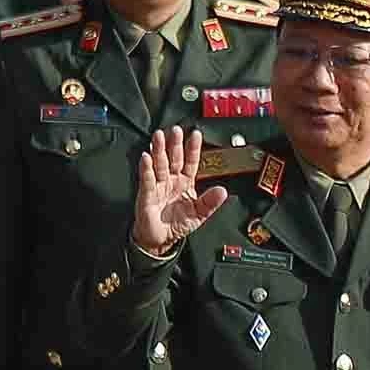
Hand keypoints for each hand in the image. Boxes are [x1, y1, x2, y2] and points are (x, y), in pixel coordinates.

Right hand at [131, 125, 219, 255]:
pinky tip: (146, 157)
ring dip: (159, 150)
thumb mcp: (199, 214)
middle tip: (176, 130)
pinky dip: (146, 168)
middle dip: (175, 144)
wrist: (159, 240)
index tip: (196, 135)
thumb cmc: (177, 224)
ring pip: (159, 164)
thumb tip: (223, 191)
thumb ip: (210, 202)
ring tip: (159, 136)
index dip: (193, 148)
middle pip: (174, 158)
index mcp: (186, 182)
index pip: (191, 162)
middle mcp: (172, 180)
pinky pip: (147, 179)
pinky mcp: (147, 194)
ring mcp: (159, 185)